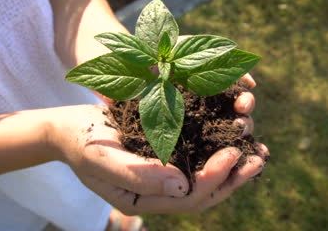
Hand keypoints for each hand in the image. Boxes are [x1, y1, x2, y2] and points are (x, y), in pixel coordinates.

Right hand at [46, 99, 266, 214]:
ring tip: (258, 150)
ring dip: (233, 165)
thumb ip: (138, 175)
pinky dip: (218, 145)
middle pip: (204, 192)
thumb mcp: (103, 158)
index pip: (187, 199)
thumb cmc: (80, 142)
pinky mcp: (166, 153)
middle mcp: (158, 191)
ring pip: (205, 176)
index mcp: (144, 200)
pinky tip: (236, 133)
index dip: (213, 179)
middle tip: (258, 158)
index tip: (231, 154)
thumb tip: (182, 187)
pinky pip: (197, 154)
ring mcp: (164, 173)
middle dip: (233, 177)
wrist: (69, 127)